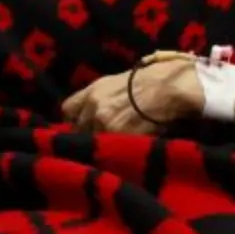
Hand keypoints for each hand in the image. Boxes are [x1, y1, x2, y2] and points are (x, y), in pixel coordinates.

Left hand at [62, 57, 201, 135]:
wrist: (167, 88)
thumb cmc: (148, 82)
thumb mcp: (115, 83)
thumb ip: (98, 97)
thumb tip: (88, 113)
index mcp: (92, 91)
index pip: (67, 110)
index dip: (74, 119)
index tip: (82, 125)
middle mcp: (93, 106)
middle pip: (78, 129)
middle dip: (88, 133)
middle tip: (101, 137)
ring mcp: (103, 122)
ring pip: (93, 141)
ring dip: (101, 144)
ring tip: (115, 144)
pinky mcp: (117, 136)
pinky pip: (107, 149)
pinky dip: (113, 151)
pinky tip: (123, 148)